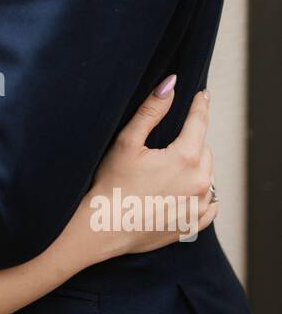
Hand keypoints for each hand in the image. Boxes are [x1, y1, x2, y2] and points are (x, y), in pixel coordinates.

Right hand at [71, 83, 216, 267]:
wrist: (103, 228)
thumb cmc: (112, 184)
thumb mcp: (127, 142)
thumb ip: (151, 111)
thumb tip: (170, 85)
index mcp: (186, 158)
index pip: (199, 122)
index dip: (199, 106)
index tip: (202, 96)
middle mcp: (200, 182)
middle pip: (203, 149)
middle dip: (191, 141)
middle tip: (169, 143)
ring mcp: (199, 206)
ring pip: (208, 176)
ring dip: (196, 168)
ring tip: (170, 169)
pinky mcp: (194, 224)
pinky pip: (209, 204)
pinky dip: (200, 195)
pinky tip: (181, 192)